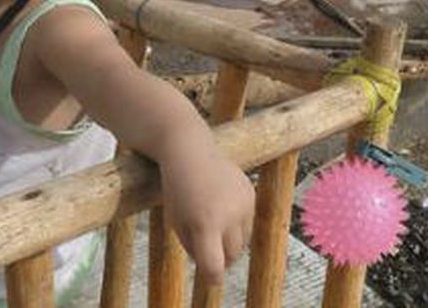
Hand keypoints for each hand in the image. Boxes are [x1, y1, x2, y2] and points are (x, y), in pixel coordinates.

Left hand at [160, 143, 255, 284]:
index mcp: (205, 224)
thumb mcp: (176, 222)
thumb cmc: (177, 190)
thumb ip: (193, 248)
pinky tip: (221, 205)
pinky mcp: (251, 195)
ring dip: (229, 240)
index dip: (212, 276)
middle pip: (232, 256)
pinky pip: (248, 222)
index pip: (216, 266)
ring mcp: (243, 205)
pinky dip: (236, 222)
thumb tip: (213, 268)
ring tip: (211, 220)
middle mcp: (229, 215)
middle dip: (221, 257)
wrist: (190, 152)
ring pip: (243, 241)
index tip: (210, 275)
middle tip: (207, 245)